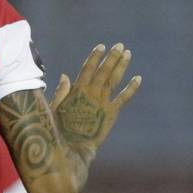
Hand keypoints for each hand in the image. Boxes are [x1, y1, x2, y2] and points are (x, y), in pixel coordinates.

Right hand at [52, 43, 140, 158]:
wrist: (73, 147)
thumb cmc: (59, 129)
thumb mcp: (55, 107)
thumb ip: (62, 91)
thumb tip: (65, 76)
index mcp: (77, 90)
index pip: (88, 68)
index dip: (95, 56)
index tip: (101, 46)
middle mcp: (92, 93)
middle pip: (104, 70)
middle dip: (112, 57)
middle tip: (120, 45)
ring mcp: (103, 102)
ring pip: (114, 80)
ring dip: (121, 66)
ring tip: (128, 54)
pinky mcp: (112, 113)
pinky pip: (124, 98)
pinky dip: (132, 88)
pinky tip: (138, 78)